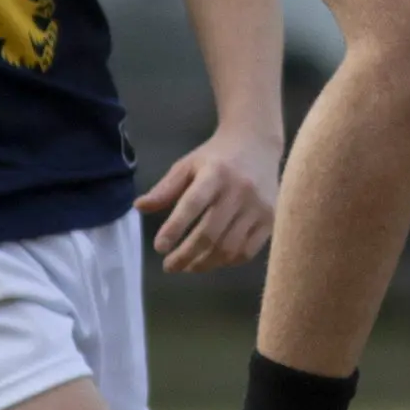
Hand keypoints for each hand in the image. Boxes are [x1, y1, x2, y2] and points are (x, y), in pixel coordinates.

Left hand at [135, 128, 280, 272]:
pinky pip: (247, 252)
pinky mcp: (270, 219)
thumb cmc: (216, 157)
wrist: (257, 143)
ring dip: (205, 263)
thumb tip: (139, 207)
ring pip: (228, 247)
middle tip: (169, 265)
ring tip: (188, 266)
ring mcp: (258, 206)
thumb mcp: (188, 164)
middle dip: (186, 255)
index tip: (159, 247)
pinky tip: (212, 260)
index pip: (193, 204)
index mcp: (215, 172)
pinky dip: (227, 262)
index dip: (175, 228)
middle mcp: (239, 190)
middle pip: (210, 233)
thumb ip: (165, 188)